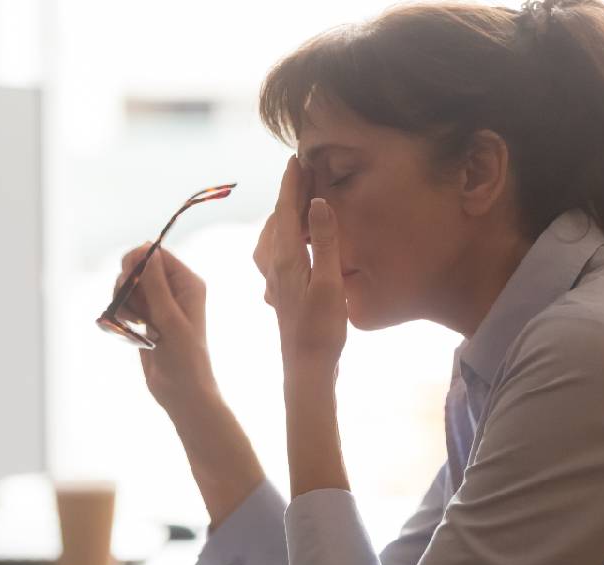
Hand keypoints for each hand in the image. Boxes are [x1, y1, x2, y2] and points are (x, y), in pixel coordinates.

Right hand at [112, 245, 218, 416]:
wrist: (182, 392)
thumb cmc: (184, 357)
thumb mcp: (169, 318)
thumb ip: (156, 284)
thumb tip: (146, 249)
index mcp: (187, 284)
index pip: (158, 255)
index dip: (138, 261)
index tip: (127, 278)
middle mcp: (174, 290)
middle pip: (139, 268)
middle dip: (128, 284)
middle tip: (131, 306)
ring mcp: (159, 305)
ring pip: (129, 288)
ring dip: (124, 302)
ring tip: (133, 324)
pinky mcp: (147, 319)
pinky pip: (126, 305)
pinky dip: (122, 315)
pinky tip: (129, 330)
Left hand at [254, 156, 347, 372]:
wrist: (306, 367)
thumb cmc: (321, 329)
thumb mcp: (329, 283)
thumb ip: (325, 241)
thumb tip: (318, 202)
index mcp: (285, 257)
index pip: (286, 209)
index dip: (291, 182)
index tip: (296, 158)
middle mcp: (274, 264)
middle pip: (278, 218)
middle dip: (289, 193)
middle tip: (304, 171)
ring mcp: (275, 278)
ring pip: (274, 235)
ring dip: (286, 213)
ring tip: (301, 199)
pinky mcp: (280, 289)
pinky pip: (276, 250)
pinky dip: (285, 234)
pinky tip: (294, 240)